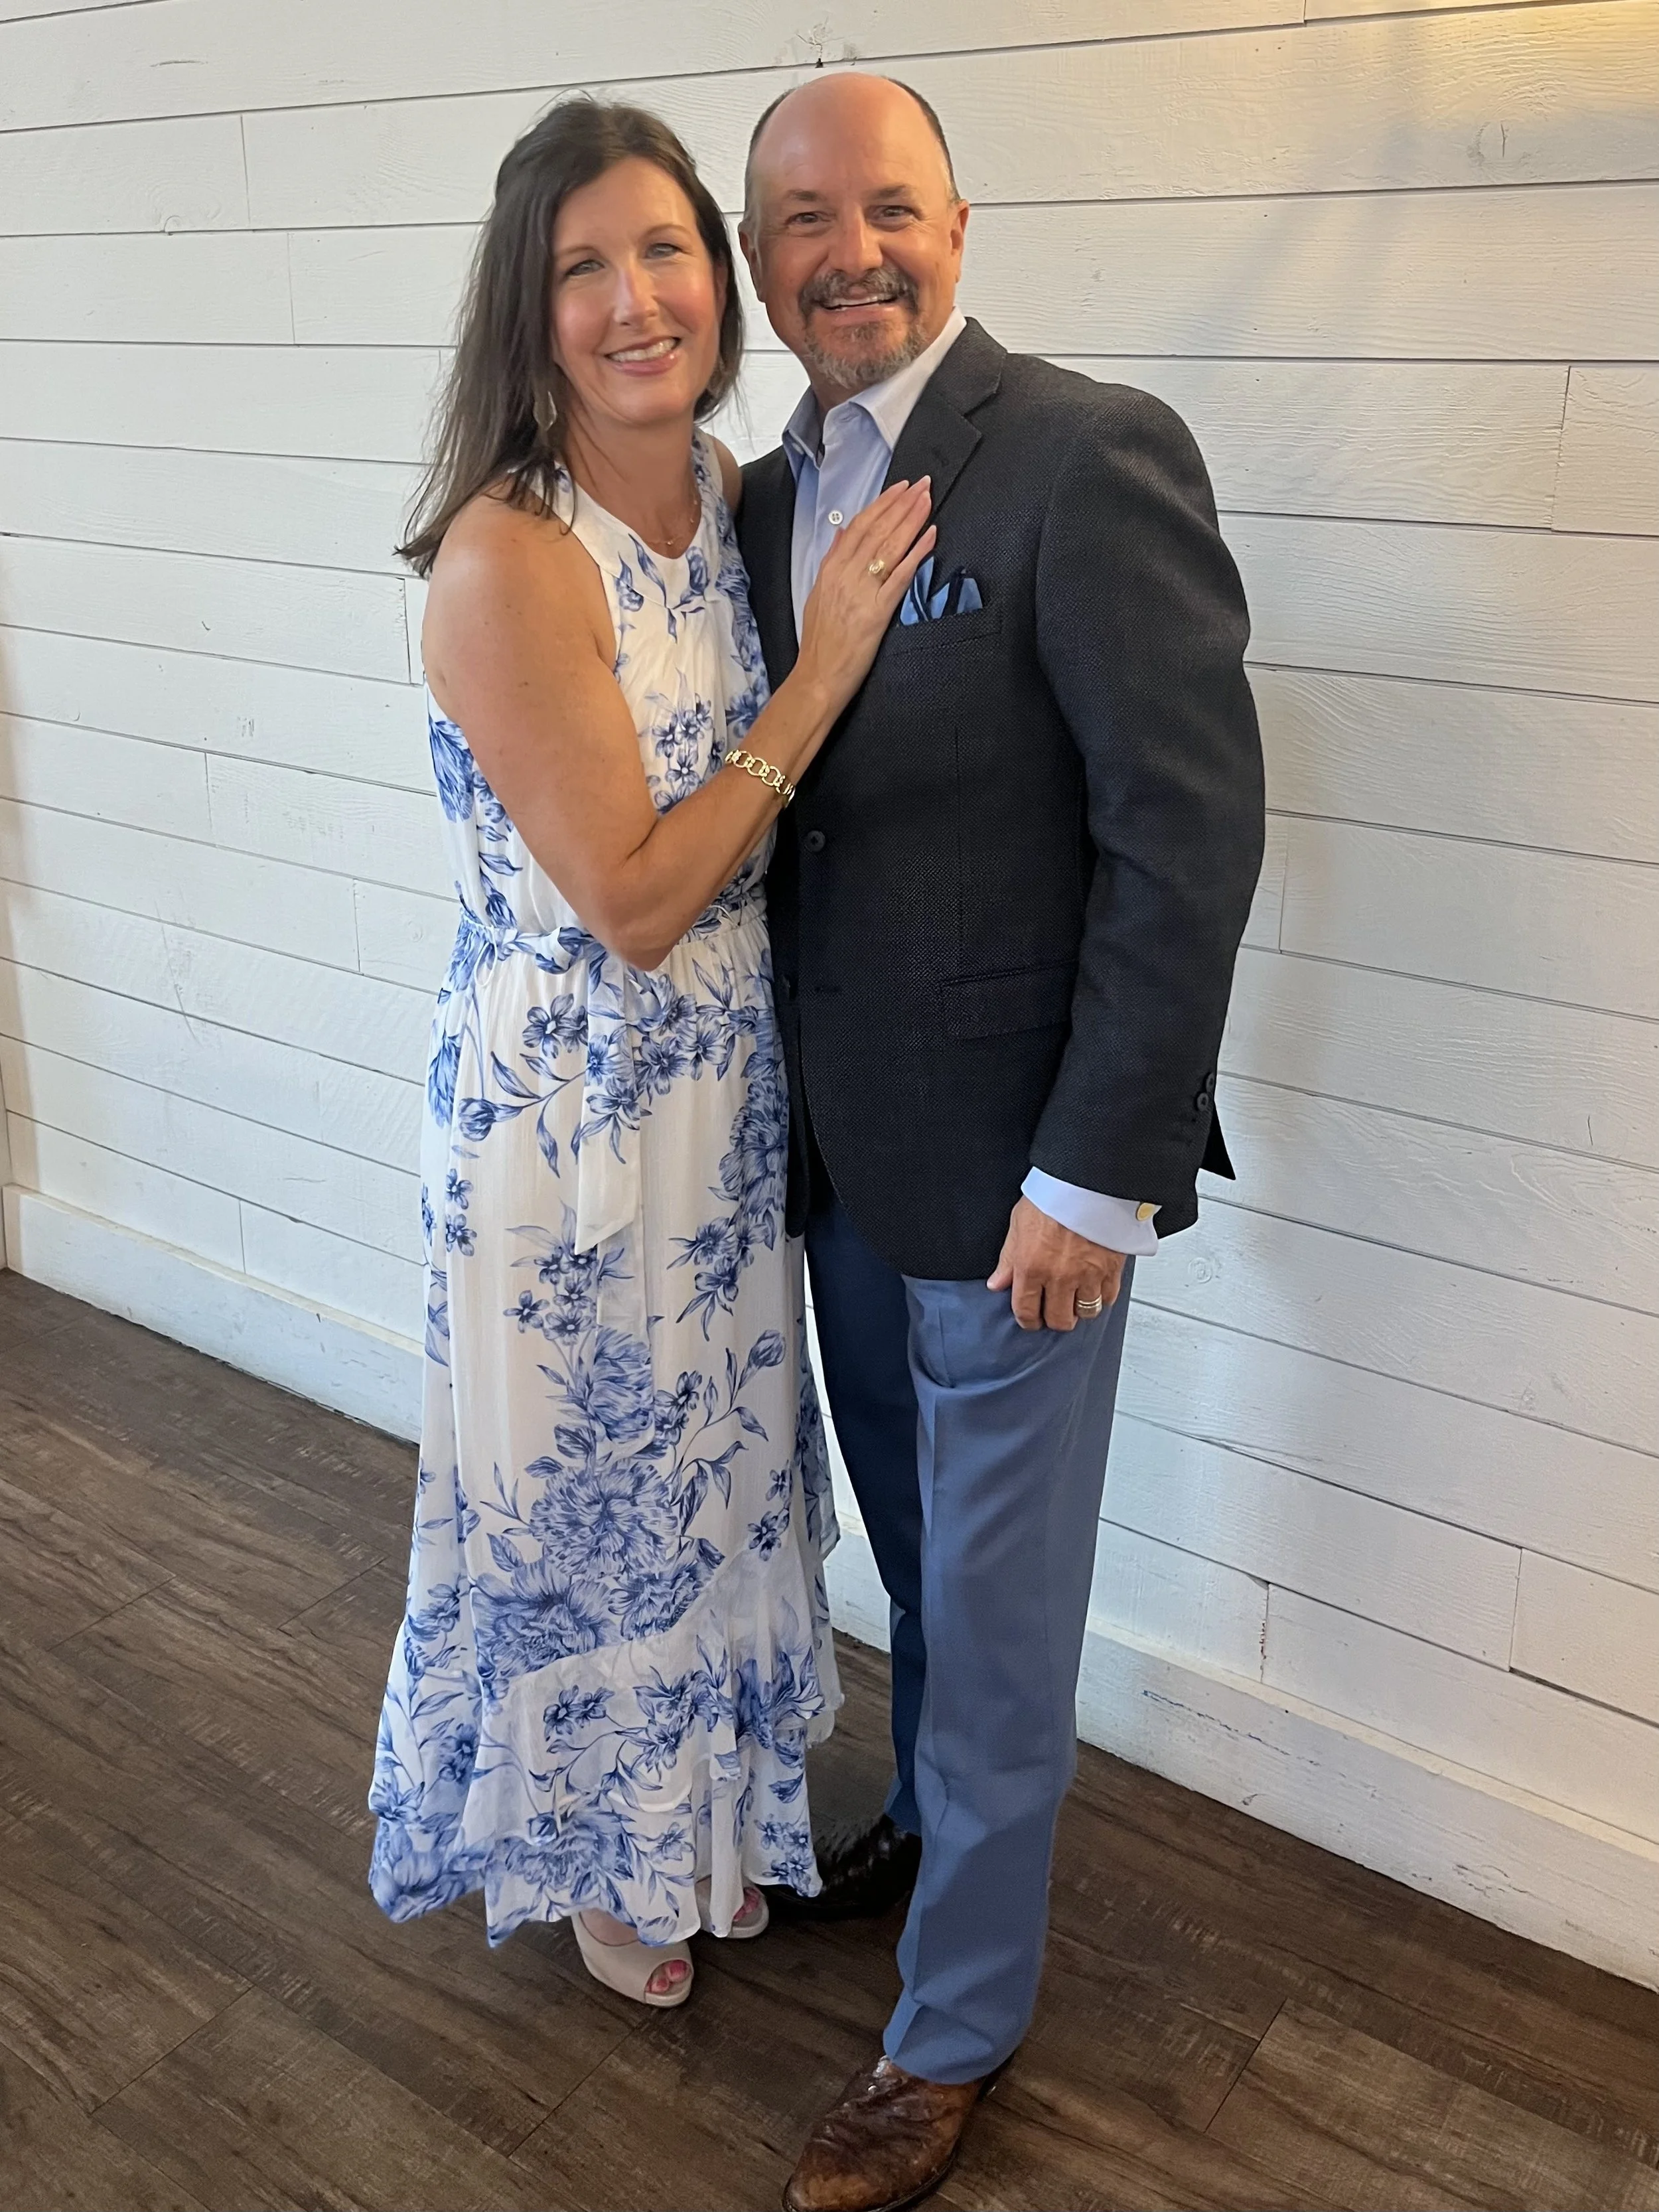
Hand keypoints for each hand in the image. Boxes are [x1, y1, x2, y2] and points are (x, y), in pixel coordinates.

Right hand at [795, 480, 936, 716]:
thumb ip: (832, 560)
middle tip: (923, 483)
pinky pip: (899, 576)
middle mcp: (845, 576)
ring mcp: (861, 592)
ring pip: (889, 546)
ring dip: (911, 520)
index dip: (882, 504)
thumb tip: (842, 531)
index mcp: (831, 570)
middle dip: (902, 504)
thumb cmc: (820, 642)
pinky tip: (930, 535)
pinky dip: (916, 553)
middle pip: (877, 530)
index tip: (900, 488)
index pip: (860, 527)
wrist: (817, 678)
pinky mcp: (876, 613)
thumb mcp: (818, 594)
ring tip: (928, 499)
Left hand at [988, 1196, 1125, 1331]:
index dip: (1028, 1320)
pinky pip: (1109, 1297)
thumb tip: (997, 1283)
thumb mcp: (1018, 1223)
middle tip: (1054, 1311)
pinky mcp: (1112, 1268)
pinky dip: (1102, 1297)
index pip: (1026, 1311)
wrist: (1088, 1179)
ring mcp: (1088, 1275)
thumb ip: (1008, 1259)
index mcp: (1031, 1266)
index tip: (1031, 1319)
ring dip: (1079, 1309)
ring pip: (1086, 1312)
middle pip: (1059, 1319)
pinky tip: (1095, 1288)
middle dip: (1054, 1319)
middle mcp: (1059, 1276)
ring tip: (1075, 1298)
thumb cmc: (1054, 1195)